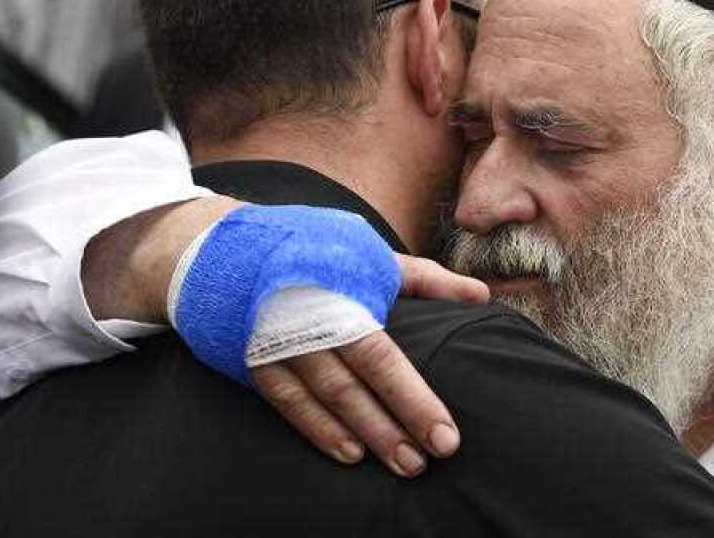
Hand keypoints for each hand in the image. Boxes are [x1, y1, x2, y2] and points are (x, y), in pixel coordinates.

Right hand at [251, 255, 487, 477]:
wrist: (232, 250)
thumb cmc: (318, 253)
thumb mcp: (372, 256)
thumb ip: (428, 280)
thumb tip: (481, 295)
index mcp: (341, 294)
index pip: (383, 357)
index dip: (413, 399)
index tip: (445, 435)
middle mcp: (306, 322)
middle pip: (354, 386)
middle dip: (392, 427)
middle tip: (425, 462)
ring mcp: (277, 344)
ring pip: (324, 399)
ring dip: (362, 435)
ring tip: (401, 463)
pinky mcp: (255, 361)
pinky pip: (288, 403)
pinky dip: (318, 429)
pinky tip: (349, 453)